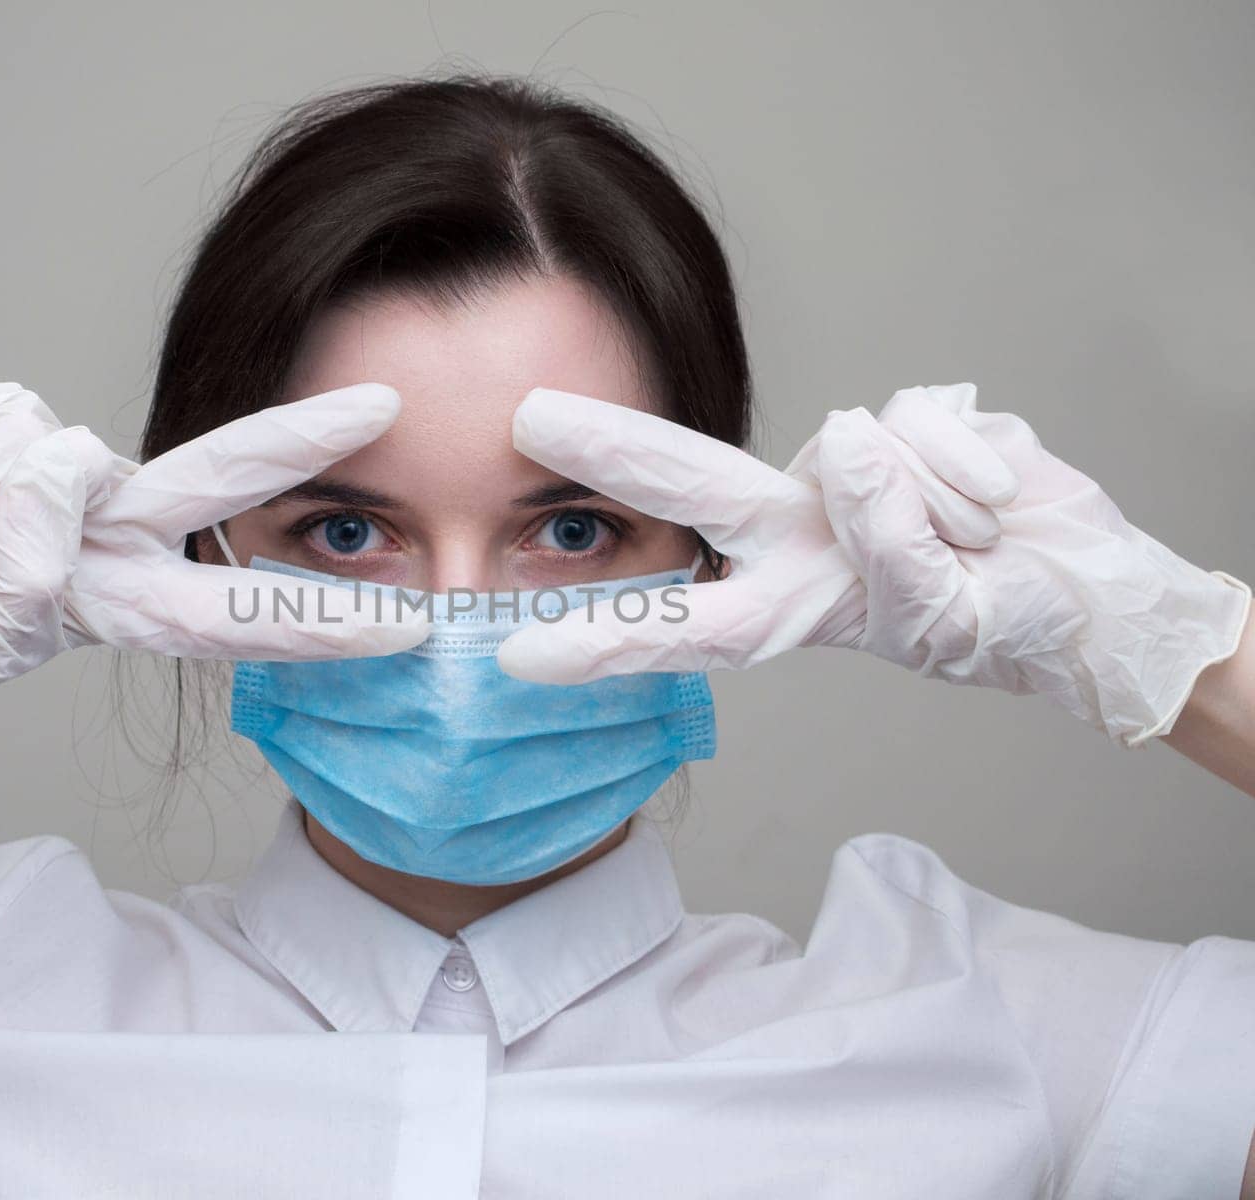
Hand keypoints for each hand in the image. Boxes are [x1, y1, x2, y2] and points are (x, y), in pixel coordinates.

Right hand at [0, 381, 427, 733]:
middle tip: (383, 406)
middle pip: (218, 477)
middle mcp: (108, 525)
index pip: (240, 609)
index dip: (322, 617)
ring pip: (66, 465)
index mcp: (124, 599)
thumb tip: (59, 482)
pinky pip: (1, 438)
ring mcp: (58, 467)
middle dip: (302, 442)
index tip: (410, 624)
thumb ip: (36, 576)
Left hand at [499, 383, 1250, 747]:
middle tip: (525, 419)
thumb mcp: (938, 617)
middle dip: (613, 451)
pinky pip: (928, 430)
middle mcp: (798, 531)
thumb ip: (888, 545)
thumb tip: (852, 437)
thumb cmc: (1000, 621)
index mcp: (787, 601)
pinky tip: (995, 501)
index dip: (602, 639)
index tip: (512, 654)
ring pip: (866, 458)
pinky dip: (976, 474)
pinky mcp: (908, 421)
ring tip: (976, 545)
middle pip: (695, 484)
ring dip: (938, 515)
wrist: (1085, 591)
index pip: (683, 624)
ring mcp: (850, 472)